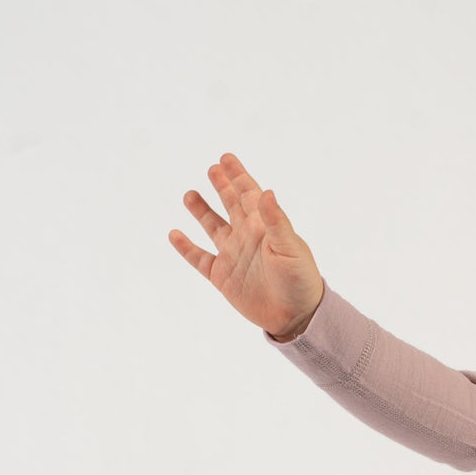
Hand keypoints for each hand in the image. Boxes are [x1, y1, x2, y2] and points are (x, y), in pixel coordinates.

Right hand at [170, 153, 325, 339]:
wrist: (296, 316)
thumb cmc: (300, 280)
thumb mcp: (291, 248)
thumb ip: (276, 220)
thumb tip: (265, 192)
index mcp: (264, 227)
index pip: (249, 194)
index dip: (238, 176)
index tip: (226, 158)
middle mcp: (247, 237)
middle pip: (231, 205)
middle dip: (222, 186)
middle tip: (212, 169)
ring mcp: (233, 255)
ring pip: (212, 227)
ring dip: (201, 211)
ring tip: (190, 195)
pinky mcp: (222, 276)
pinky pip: (199, 258)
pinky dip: (186, 247)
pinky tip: (174, 234)